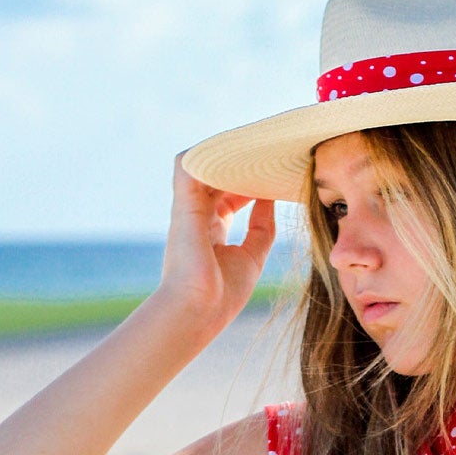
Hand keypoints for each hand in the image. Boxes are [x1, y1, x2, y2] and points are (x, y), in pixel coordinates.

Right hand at [158, 155, 276, 334]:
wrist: (198, 311)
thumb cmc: (222, 295)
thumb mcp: (252, 256)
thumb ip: (262, 227)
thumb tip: (271, 198)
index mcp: (211, 231)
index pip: (229, 195)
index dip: (249, 182)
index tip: (272, 172)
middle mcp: (197, 216)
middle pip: (217, 176)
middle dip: (240, 162)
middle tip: (268, 151)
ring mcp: (188, 208)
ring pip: (203, 164)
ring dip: (224, 152)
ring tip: (253, 143)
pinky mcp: (183, 202)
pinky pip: (189, 163)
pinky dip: (205, 150)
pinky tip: (231, 145)